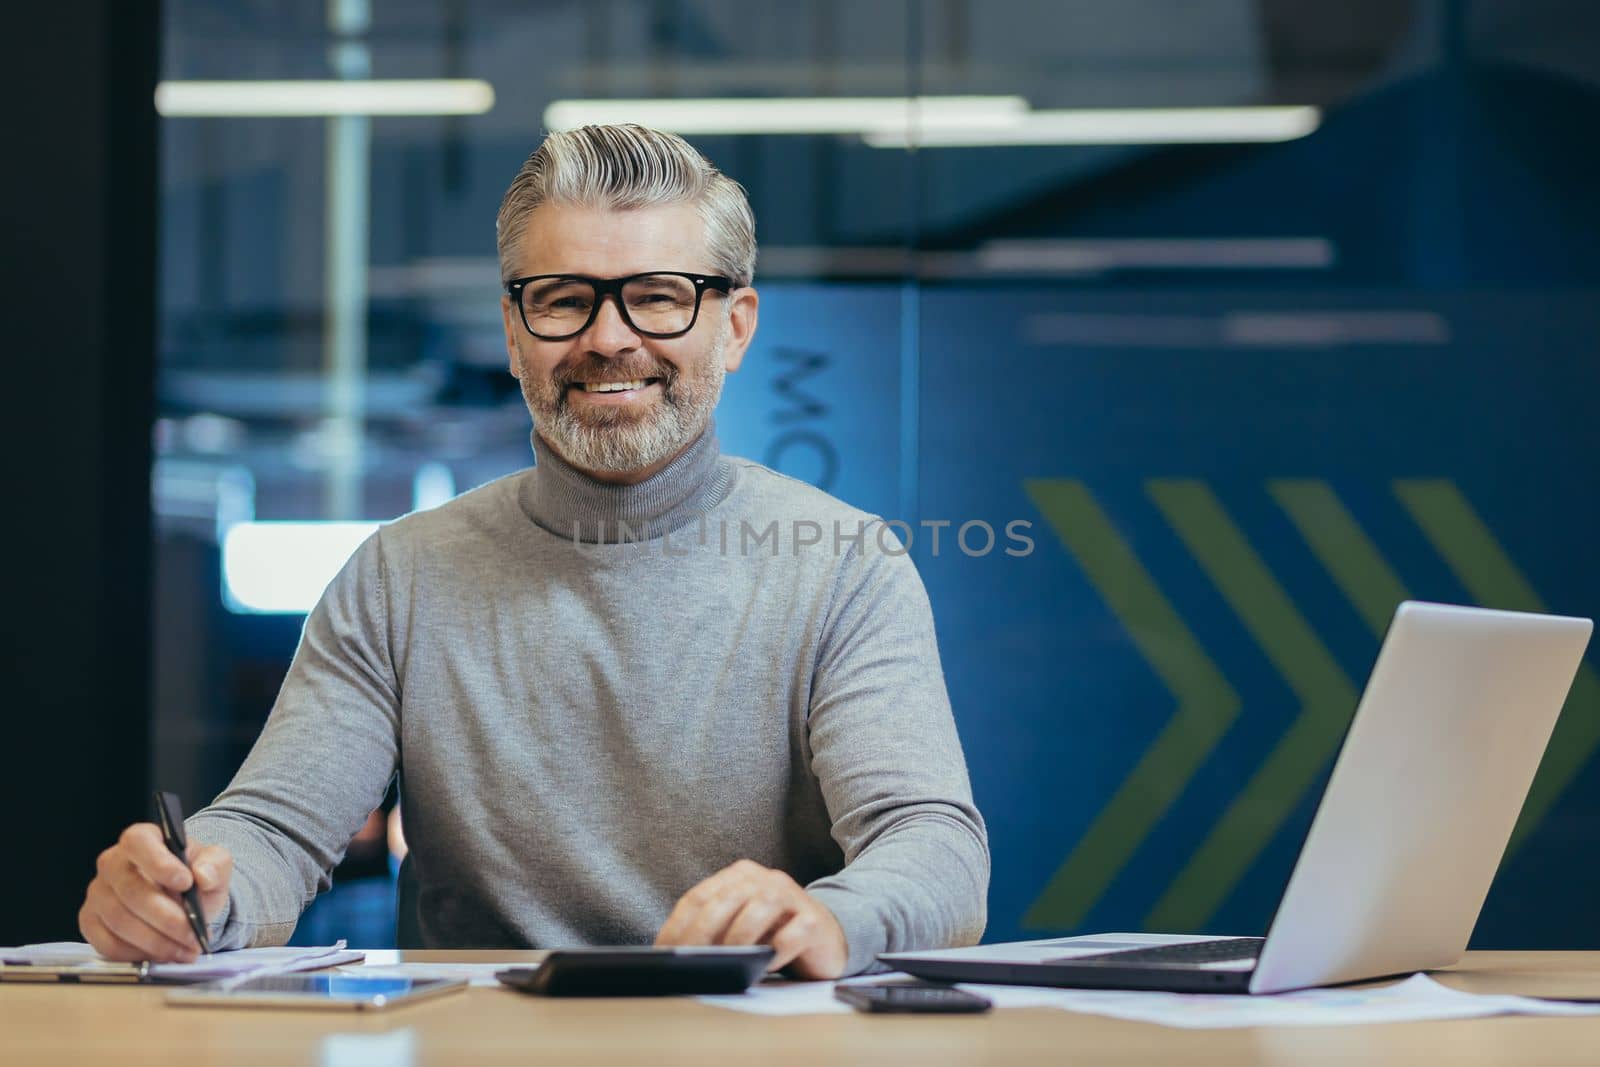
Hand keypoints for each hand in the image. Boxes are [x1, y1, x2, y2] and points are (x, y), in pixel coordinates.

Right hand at [79, 823, 232, 962]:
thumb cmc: (193, 876)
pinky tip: (162, 956)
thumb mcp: (214, 864)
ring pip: (119, 921)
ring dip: (156, 942)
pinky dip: (137, 954)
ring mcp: (97, 894)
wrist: (182, 898)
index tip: (186, 883)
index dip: (159, 863)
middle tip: (193, 935)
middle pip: (131, 891)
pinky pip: (107, 944)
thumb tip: (204, 876)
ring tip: (185, 951)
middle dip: (166, 919)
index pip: (137, 842)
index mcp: (141, 839)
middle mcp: (111, 864)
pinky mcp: (90, 922)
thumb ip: (216, 864)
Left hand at [654, 859, 847, 979]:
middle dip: (701, 934)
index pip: (699, 897)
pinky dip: (775, 951)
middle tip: (689, 962)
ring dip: (738, 939)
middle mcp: (764, 879)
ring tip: (727, 963)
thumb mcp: (738, 927)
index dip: (678, 926)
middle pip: (724, 901)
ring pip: (758, 910)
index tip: (664, 954)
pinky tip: (766, 965)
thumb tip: (673, 955)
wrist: (826, 936)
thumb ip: (712, 931)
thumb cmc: (772, 934)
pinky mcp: (814, 920)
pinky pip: (791, 934)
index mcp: (739, 876)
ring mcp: (791, 896)